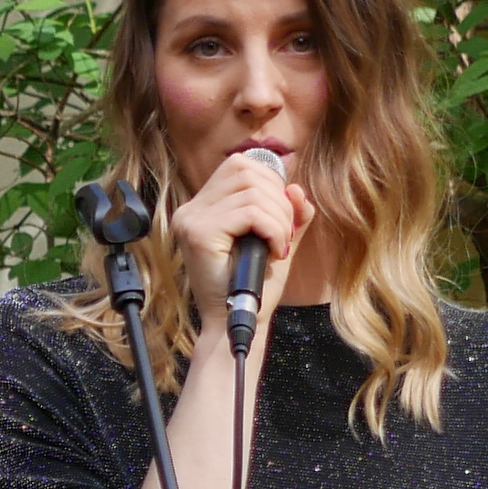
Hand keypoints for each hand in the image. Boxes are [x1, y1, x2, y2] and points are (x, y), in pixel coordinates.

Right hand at [170, 145, 311, 311]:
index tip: (281, 216)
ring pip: (252, 192)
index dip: (270, 182)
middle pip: (247, 172)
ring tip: (279, 246)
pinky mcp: (199, 233)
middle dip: (279, 201)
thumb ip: (289, 214)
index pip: (238, 165)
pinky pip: (250, 213)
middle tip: (284, 235)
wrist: (237, 322)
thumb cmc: (253, 286)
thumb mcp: (276, 240)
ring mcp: (191, 220)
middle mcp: (191, 209)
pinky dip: (273, 229)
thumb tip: (296, 189)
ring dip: (279, 218)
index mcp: (203, 206)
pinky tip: (274, 250)